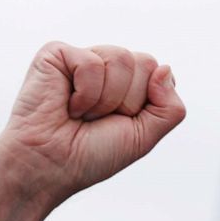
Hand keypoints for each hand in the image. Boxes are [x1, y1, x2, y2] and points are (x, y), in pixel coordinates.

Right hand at [0, 41, 185, 201]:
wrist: (50, 166)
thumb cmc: (92, 154)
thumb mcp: (145, 136)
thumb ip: (170, 108)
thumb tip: (165, 68)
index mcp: (129, 83)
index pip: (160, 73)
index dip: (144, 105)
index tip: (120, 123)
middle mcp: (107, 66)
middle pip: (145, 63)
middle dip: (127, 101)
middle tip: (97, 119)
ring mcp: (82, 57)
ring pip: (123, 60)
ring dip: (105, 100)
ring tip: (81, 114)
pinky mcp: (57, 53)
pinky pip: (92, 64)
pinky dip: (85, 94)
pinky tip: (67, 105)